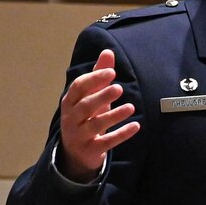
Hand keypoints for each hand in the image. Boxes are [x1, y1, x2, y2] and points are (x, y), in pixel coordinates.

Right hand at [58, 48, 138, 181]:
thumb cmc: (85, 117)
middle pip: (85, 106)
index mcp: (70, 102)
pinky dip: (121, 134)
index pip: (78, 87)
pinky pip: (107, 142)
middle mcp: (71, 118)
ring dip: (114, 115)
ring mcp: (80, 135)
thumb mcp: (90, 96)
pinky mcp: (91, 150)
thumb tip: (108, 51)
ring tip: (131, 107)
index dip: (94, 79)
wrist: (75, 152)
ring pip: (96, 125)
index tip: (111, 72)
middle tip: (119, 88)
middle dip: (101, 96)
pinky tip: (135, 126)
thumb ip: (98, 75)